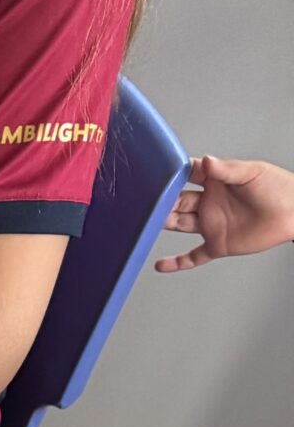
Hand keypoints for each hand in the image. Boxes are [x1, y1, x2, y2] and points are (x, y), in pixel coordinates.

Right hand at [156, 157, 293, 272]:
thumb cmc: (278, 188)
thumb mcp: (252, 172)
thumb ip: (226, 169)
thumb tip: (205, 161)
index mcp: (217, 182)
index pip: (188, 175)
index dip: (173, 174)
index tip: (159, 173)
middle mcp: (211, 203)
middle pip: (178, 201)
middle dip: (164, 201)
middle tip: (149, 201)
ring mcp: (212, 224)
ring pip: (180, 225)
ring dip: (165, 224)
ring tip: (147, 223)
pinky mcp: (217, 245)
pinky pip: (193, 257)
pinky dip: (176, 263)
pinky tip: (161, 265)